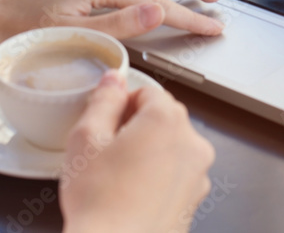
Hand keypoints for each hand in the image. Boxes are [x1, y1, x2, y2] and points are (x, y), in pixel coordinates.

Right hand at [59, 71, 215, 232]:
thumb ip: (103, 100)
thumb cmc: (100, 203)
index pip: (147, 91)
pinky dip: (158, 177)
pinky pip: (176, 174)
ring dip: (149, 152)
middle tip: (106, 151)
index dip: (122, 105)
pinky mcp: (195, 200)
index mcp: (167, 120)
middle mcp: (191, 143)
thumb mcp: (86, 139)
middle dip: (136, 127)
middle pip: (163, 117)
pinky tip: (132, 195)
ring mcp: (197, 173)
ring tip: (118, 177)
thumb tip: (114, 80)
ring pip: (170, 147)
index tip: (106, 124)